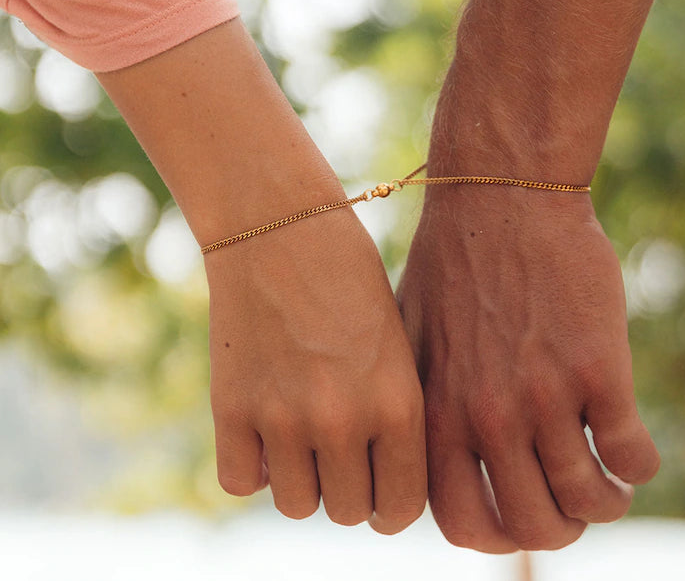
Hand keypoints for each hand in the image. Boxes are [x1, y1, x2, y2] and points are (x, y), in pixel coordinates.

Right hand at [206, 203, 426, 533]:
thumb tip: (382, 485)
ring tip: (302, 432)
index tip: (379, 491)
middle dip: (347, 489)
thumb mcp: (394, 344)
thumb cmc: (350, 277)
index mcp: (398, 402)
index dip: (391, 507)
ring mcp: (282, 416)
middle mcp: (343, 419)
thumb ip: (392, 417)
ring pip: (297, 506)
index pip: (402, 509)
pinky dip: (252, 463)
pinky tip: (262, 424)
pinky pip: (241, 482)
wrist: (282, 223)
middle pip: (348, 513)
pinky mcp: (230, 406)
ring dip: (300, 479)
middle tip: (339, 450)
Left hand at [398, 174, 659, 551]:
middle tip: (571, 505)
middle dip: (560, 528)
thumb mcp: (411, 338)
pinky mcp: (598, 370)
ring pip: (589, 501)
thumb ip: (421, 403)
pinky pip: (632, 457)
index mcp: (437, 413)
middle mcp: (487, 416)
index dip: (497, 535)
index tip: (518, 516)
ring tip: (607, 481)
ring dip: (606, 504)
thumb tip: (430, 454)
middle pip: (534, 526)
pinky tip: (629, 442)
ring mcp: (543, 396)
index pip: (463, 523)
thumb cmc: (452, 264)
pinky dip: (638, 466)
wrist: (501, 198)